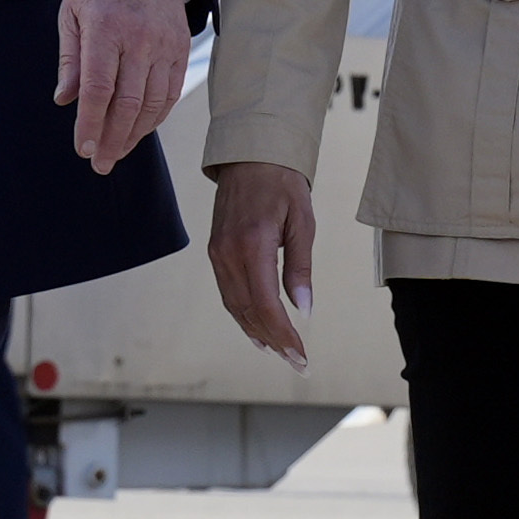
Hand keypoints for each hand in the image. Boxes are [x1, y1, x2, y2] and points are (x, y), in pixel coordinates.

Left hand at [55, 0, 192, 176]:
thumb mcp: (70, 14)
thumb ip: (70, 60)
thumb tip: (65, 101)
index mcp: (106, 29)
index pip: (98, 90)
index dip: (90, 124)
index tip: (82, 149)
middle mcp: (140, 38)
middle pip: (128, 104)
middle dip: (112, 139)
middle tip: (98, 163)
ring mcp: (165, 44)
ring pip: (153, 103)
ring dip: (134, 135)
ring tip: (115, 152)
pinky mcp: (181, 47)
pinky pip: (170, 92)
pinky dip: (155, 117)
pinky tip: (139, 130)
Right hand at [205, 160, 316, 370]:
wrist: (250, 157)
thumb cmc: (282, 184)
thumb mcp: (303, 223)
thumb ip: (301, 268)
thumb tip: (304, 308)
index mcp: (253, 244)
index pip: (266, 303)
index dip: (283, 333)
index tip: (300, 354)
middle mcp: (229, 253)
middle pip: (249, 311)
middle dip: (274, 340)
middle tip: (297, 362)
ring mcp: (218, 254)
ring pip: (235, 306)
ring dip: (257, 333)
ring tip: (279, 352)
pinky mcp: (215, 253)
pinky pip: (228, 293)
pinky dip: (243, 316)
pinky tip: (258, 329)